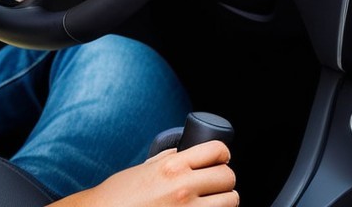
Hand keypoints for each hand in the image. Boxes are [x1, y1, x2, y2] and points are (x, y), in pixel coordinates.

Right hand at [53, 141, 237, 206]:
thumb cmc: (120, 196)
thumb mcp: (144, 169)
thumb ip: (167, 160)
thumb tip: (185, 152)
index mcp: (172, 167)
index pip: (216, 150)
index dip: (222, 153)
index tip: (220, 158)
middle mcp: (183, 187)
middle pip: (228, 176)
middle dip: (224, 179)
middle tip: (215, 183)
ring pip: (231, 201)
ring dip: (224, 200)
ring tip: (213, 201)